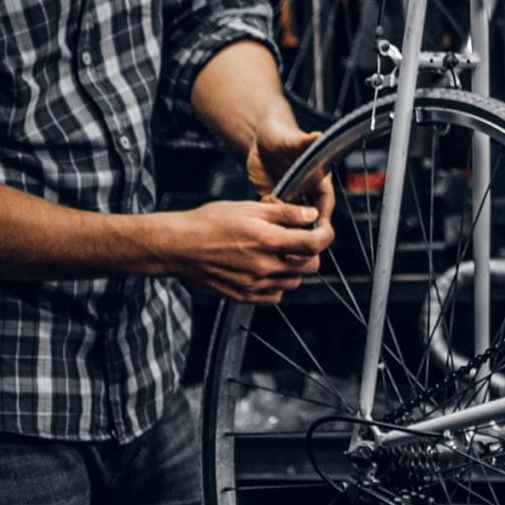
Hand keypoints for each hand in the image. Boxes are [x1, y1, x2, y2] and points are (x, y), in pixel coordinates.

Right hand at [152, 199, 332, 304]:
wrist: (178, 246)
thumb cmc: (209, 223)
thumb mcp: (249, 208)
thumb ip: (285, 213)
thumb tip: (311, 215)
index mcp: (267, 241)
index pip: (314, 244)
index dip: (326, 235)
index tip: (323, 229)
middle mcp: (263, 266)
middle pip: (309, 266)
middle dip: (311, 251)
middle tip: (300, 239)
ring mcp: (253, 285)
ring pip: (294, 282)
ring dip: (295, 268)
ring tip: (280, 253)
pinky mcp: (242, 296)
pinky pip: (274, 296)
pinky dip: (278, 284)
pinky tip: (267, 269)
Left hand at [247, 121, 334, 237]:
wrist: (260, 138)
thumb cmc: (280, 134)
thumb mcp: (290, 139)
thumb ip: (303, 141)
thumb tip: (318, 135)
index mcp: (318, 177)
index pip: (325, 202)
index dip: (323, 218)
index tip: (318, 230)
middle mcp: (306, 190)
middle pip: (311, 217)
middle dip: (305, 229)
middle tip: (295, 238)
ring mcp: (290, 196)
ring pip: (293, 220)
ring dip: (286, 226)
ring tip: (275, 227)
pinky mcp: (275, 200)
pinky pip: (275, 217)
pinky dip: (271, 221)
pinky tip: (262, 215)